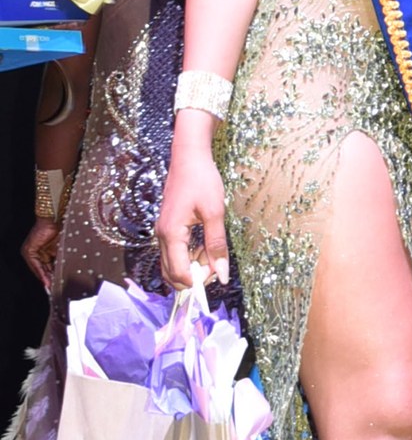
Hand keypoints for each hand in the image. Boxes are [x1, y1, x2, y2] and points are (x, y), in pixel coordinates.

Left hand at [20, 218, 59, 291]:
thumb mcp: (63, 250)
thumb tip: (63, 275)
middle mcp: (36, 253)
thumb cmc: (63, 231)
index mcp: (45, 252)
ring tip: (51, 288)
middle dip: (49, 280)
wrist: (57, 218)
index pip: (48, 268)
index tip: (57, 287)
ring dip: (45, 278)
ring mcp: (31, 252)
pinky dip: (41, 272)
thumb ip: (61, 261)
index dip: (52, 277)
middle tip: (54, 290)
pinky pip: (35, 264)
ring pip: (38, 269)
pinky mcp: (29, 250)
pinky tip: (46, 280)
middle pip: (43, 270)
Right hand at [157, 141, 230, 288]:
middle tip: (216, 269)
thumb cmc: (202, 180)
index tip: (217, 277)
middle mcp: (162, 236)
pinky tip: (207, 246)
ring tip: (214, 253)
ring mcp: (163, 232)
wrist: (189, 157)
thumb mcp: (215, 213)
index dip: (197, 282)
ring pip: (173, 264)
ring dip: (193, 267)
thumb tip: (222, 274)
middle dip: (194, 278)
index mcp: (171, 234)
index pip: (178, 273)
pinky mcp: (168, 228)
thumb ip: (217, 245)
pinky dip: (191, 256)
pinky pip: (176, 252)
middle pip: (171, 273)